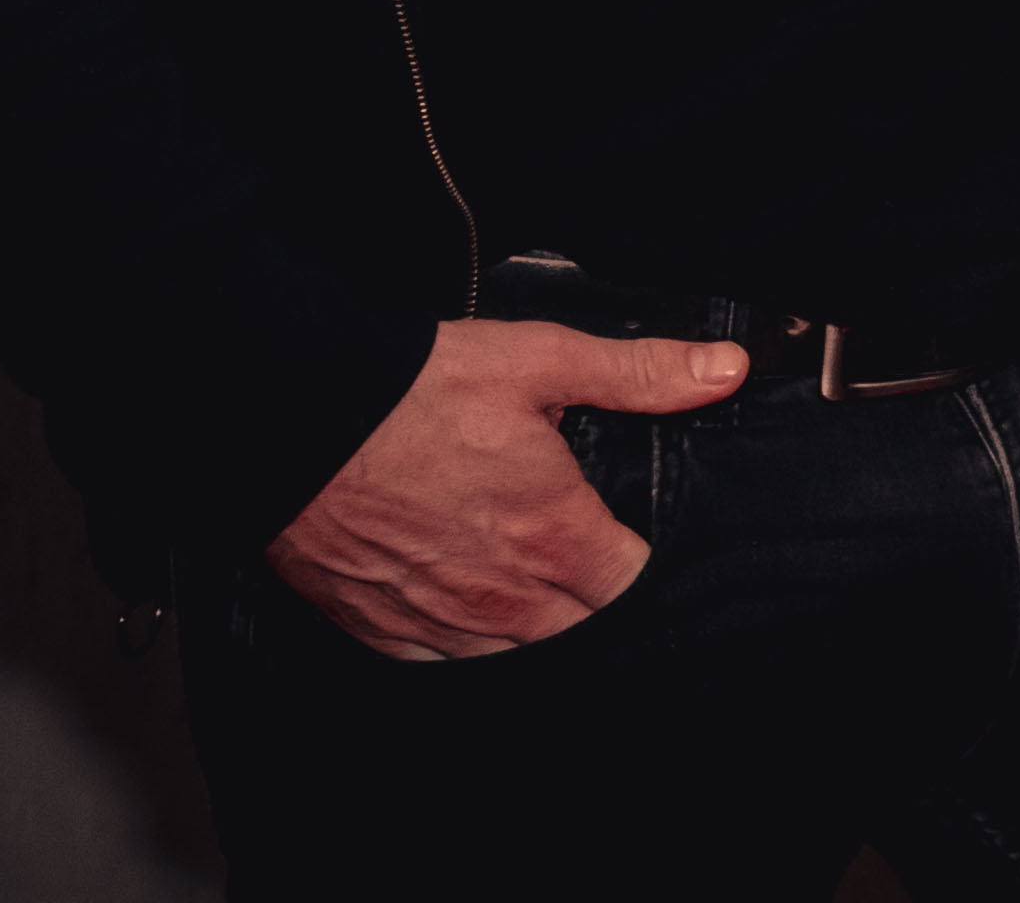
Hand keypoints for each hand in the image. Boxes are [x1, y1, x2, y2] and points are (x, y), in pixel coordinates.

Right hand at [265, 318, 746, 659]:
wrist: (298, 418)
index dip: (636, 558)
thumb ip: (639, 374)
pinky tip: (458, 584)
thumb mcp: (540, 361)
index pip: (632, 585)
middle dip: (587, 589)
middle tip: (568, 540)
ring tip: (511, 560)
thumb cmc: (413, 390)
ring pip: (516, 651)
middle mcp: (503, 596)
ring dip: (528, 616)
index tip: (623, 532)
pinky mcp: (387, 632)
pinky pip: (445, 658)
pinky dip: (461, 631)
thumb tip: (721, 373)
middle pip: (580, 626)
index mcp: (552, 535)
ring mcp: (442, 621)